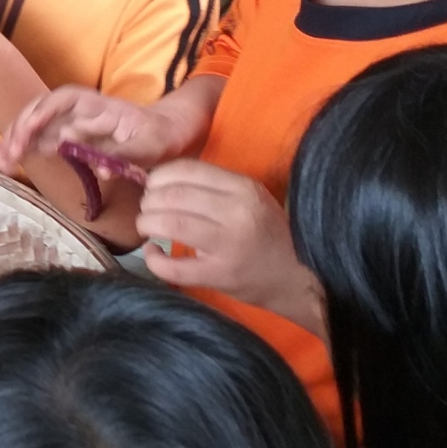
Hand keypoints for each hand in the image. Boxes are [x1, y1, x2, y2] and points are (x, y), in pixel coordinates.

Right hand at [0, 84, 174, 175]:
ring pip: (34, 125)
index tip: (31, 128)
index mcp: (98, 105)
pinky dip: (22, 150)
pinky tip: (7, 162)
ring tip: (0, 161)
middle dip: (21, 128)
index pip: (64, 99)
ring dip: (15, 140)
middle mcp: (78, 111)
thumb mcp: (150, 146)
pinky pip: (38, 141)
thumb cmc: (158, 136)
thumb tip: (102, 169)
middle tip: (9, 154)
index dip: (44, 111)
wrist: (164, 134)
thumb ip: (126, 155)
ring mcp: (70, 124)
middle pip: (41, 110)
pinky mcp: (66, 140)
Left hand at [134, 161, 324, 333]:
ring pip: (170, 224)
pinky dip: (154, 260)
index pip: (188, 170)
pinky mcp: (220, 276)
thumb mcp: (251, 199)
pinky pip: (174, 267)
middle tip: (147, 210)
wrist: (299, 277)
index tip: (153, 186)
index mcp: (244, 188)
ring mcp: (228, 246)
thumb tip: (161, 179)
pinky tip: (153, 253)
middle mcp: (237, 212)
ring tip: (146, 228)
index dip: (160, 177)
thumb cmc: (268, 234)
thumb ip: (214, 187)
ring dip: (147, 224)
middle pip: (173, 196)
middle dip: (149, 201)